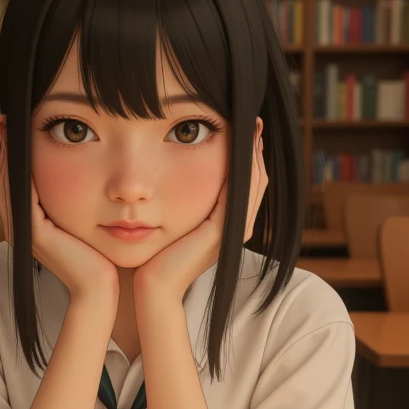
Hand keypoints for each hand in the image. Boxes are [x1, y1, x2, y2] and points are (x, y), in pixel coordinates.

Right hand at [0, 117, 119, 304]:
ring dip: (9, 156)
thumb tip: (83, 178)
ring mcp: (24, 234)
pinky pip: (22, 197)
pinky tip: (27, 151)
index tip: (15, 126)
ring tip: (11, 127)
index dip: (12, 155)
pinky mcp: (35, 236)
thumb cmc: (99, 258)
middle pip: (4, 181)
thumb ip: (74, 203)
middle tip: (7, 119)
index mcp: (29, 226)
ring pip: (8, 186)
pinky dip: (22, 173)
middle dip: (6, 149)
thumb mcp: (81, 222)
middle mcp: (20, 230)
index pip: (13, 184)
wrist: (101, 288)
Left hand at [133, 134, 267, 302]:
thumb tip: (172, 176)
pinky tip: (239, 146)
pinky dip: (241, 169)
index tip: (244, 126)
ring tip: (252, 126)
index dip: (249, 155)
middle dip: (255, 149)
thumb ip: (180, 202)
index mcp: (226, 225)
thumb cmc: (154, 257)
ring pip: (253, 184)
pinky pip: (239, 194)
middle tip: (255, 120)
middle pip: (256, 180)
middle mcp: (235, 228)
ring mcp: (232, 232)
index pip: (246, 183)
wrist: (153, 287)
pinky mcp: (222, 233)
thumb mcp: (173, 220)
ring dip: (253, 154)